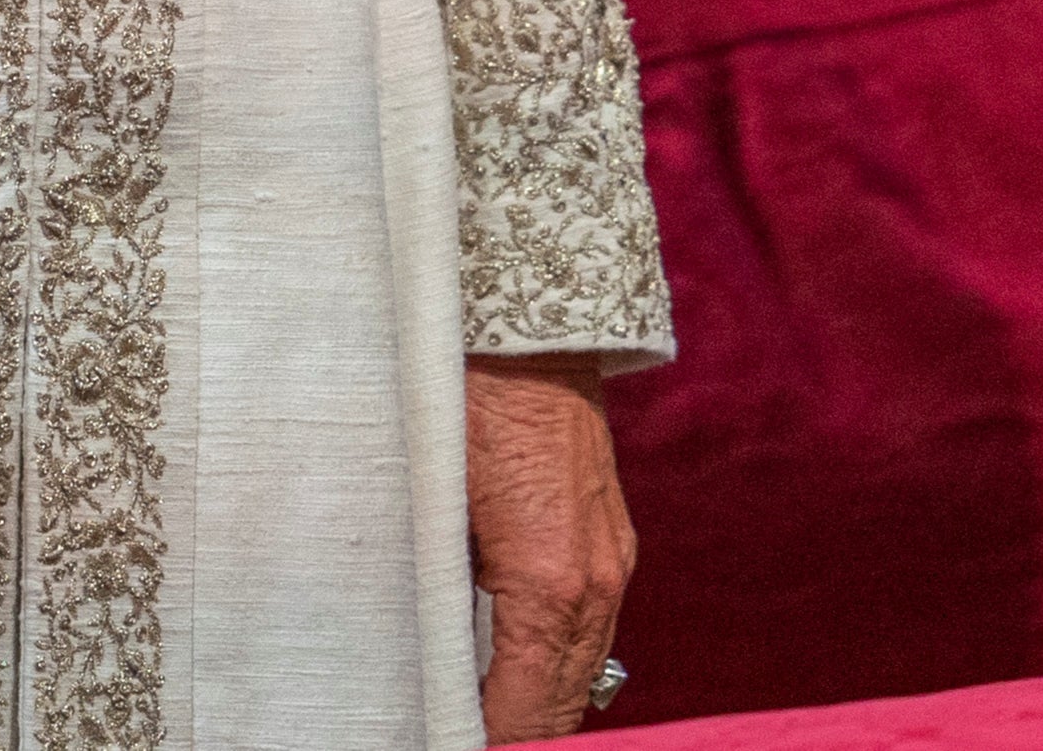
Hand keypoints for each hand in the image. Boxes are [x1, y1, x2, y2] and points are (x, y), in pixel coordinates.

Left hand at [465, 350, 632, 739]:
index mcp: (549, 585)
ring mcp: (612, 561)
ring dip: (538, 703)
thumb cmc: (467, 409)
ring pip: (583, 672)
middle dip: (519, 732)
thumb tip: (430, 666)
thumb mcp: (437, 513)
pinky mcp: (613, 541)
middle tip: (463, 732)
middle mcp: (595, 583)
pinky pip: (591, 630)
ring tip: (484, 716)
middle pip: (563, 706)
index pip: (526, 715)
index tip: (449, 737)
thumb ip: (441, 602)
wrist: (529, 332)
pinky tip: (515, 669)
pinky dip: (556, 662)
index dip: (486, 739)